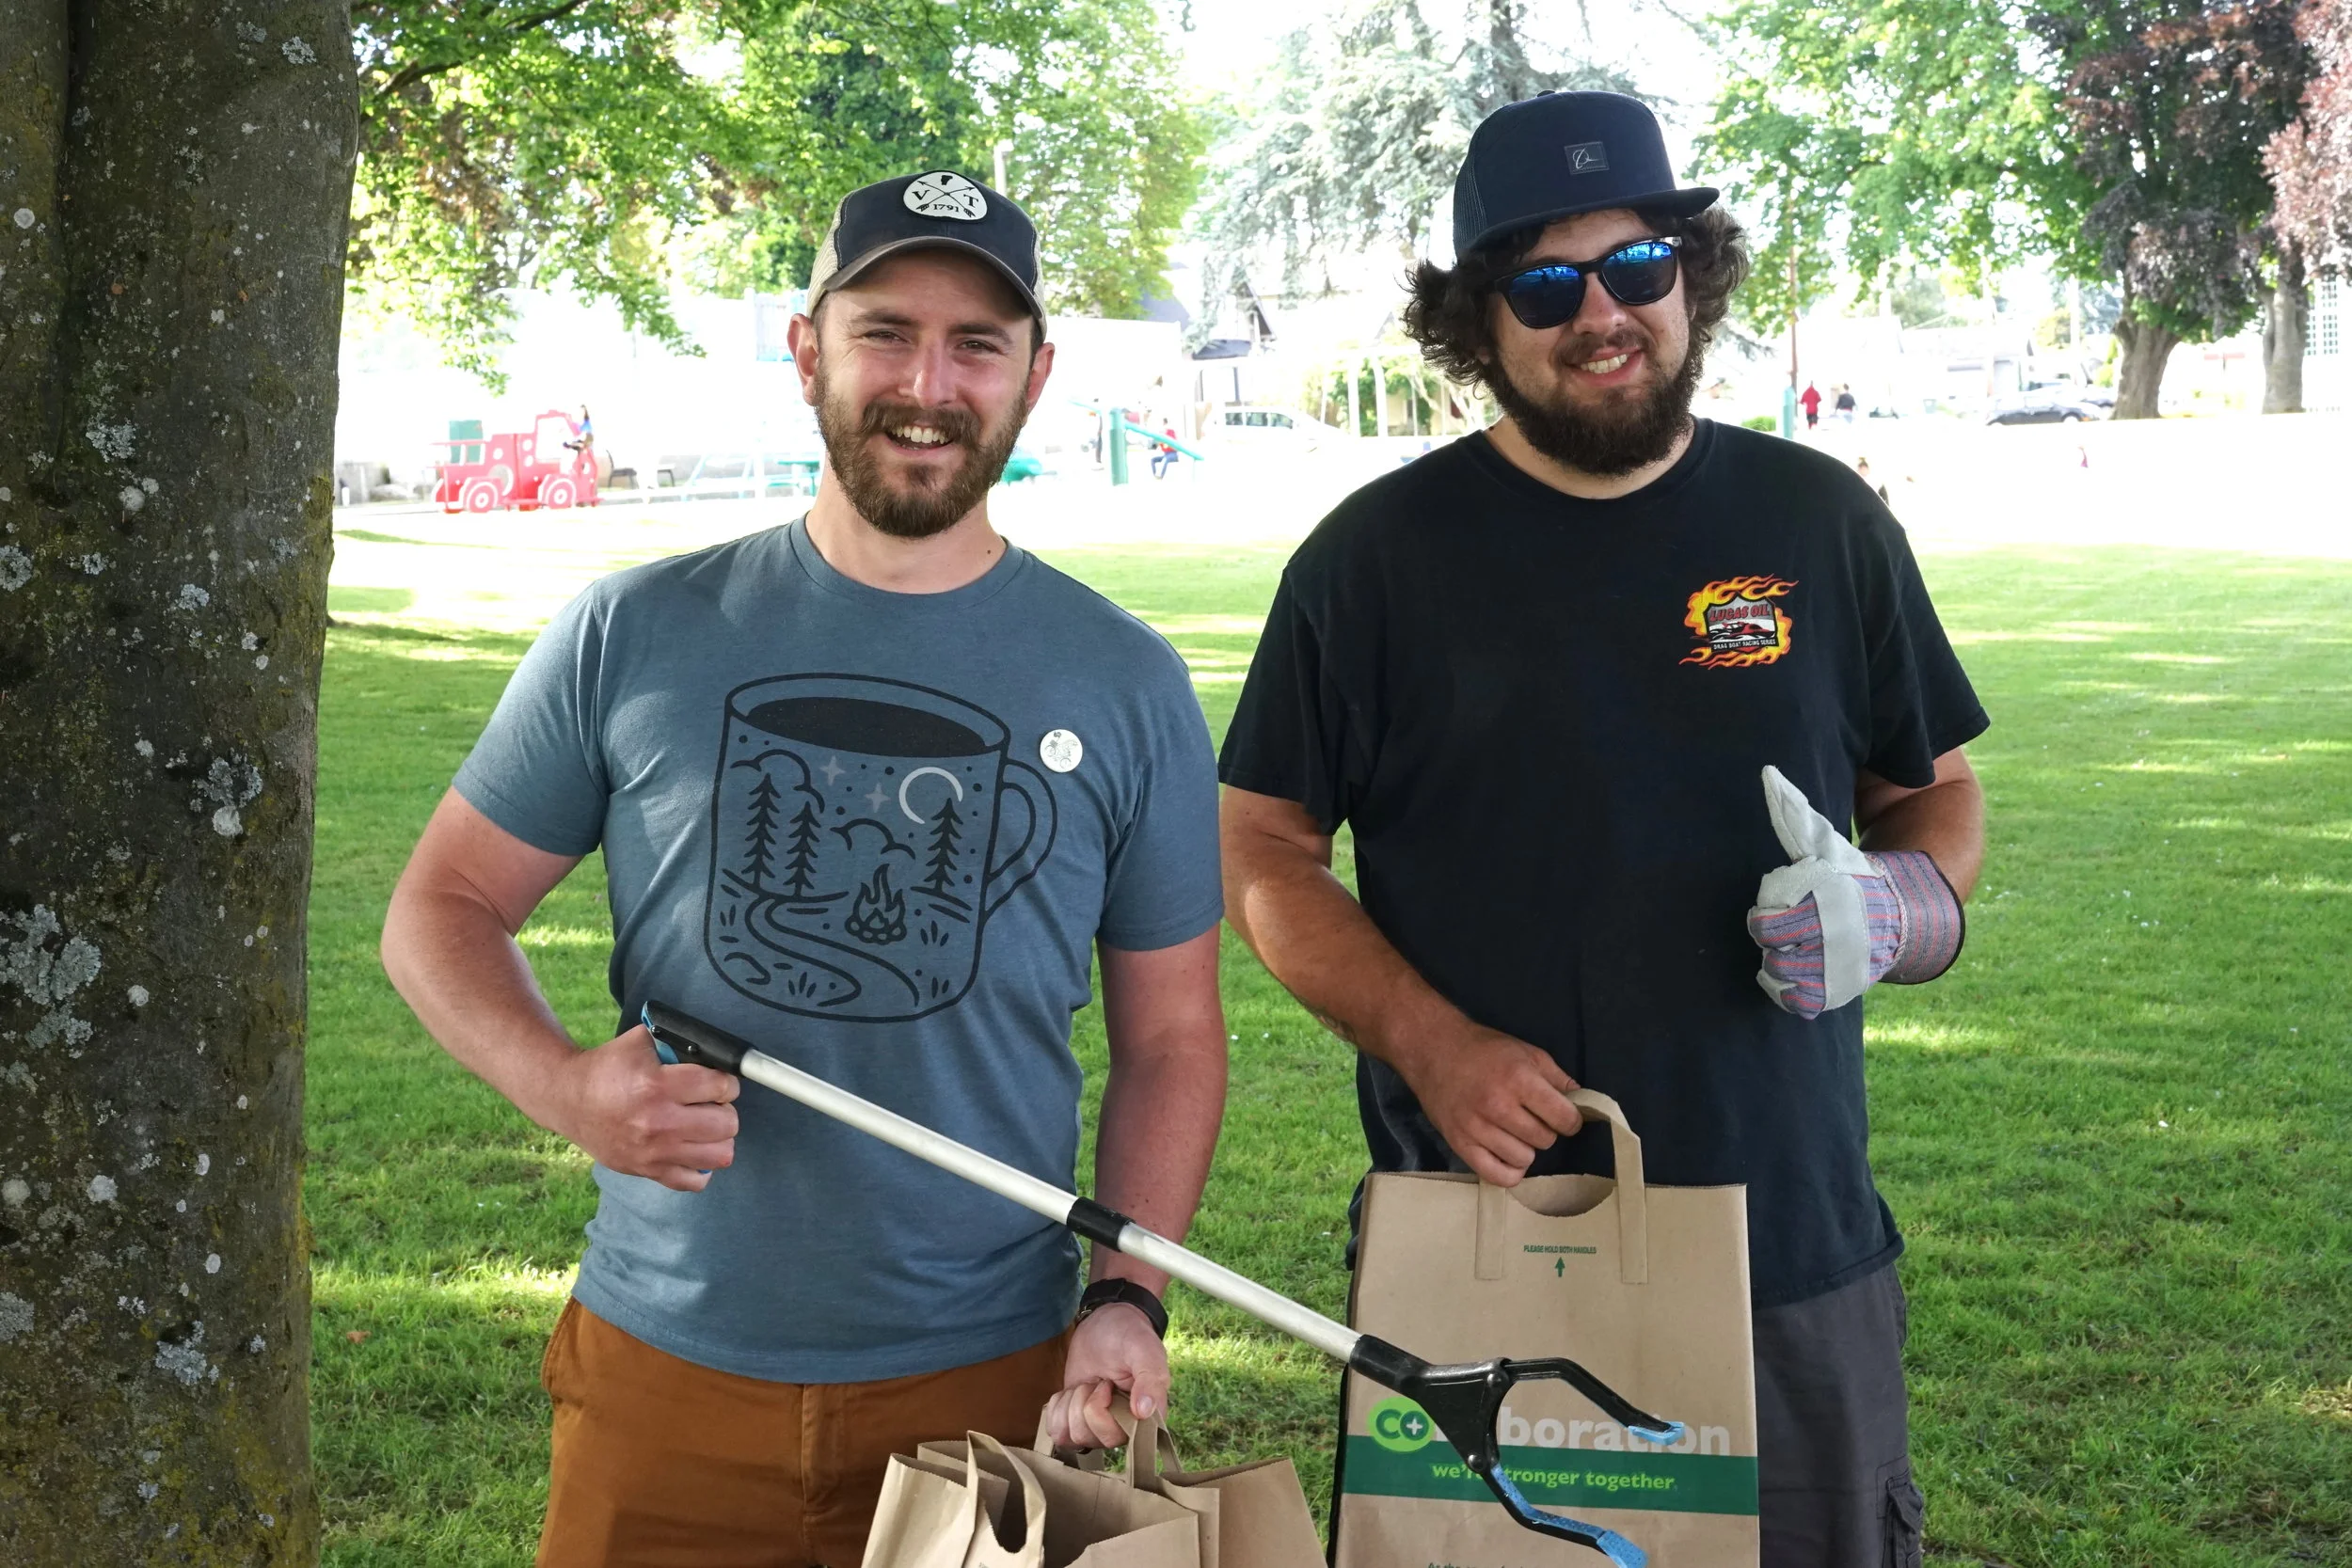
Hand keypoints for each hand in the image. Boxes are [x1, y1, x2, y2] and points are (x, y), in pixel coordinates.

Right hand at [552, 1024, 739, 1191]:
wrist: (567, 1099)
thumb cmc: (606, 1068)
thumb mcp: (640, 1042)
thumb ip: (677, 1043)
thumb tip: (714, 1051)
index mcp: (657, 1085)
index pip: (720, 1087)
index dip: (726, 1082)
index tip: (719, 1082)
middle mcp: (659, 1122)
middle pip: (727, 1123)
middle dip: (725, 1109)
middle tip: (711, 1104)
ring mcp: (654, 1152)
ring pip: (720, 1155)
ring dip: (719, 1138)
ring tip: (706, 1127)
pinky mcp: (647, 1171)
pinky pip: (694, 1182)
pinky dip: (701, 1168)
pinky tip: (693, 1150)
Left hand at [1042, 1302, 1167, 1449]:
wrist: (1105, 1324)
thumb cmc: (1129, 1336)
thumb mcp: (1144, 1350)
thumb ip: (1150, 1378)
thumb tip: (1145, 1412)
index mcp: (1144, 1419)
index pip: (1116, 1437)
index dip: (1102, 1411)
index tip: (1108, 1384)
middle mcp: (1122, 1430)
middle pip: (1088, 1438)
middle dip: (1084, 1402)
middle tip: (1099, 1381)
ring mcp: (1097, 1430)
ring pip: (1069, 1437)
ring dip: (1071, 1403)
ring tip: (1087, 1384)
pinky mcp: (1075, 1423)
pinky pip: (1056, 1432)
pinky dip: (1057, 1408)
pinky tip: (1071, 1391)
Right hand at [1391, 1018, 1580, 1186]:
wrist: (1434, 1049)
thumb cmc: (1485, 1049)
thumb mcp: (1527, 1052)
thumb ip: (1558, 1078)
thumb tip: (1583, 1103)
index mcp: (1519, 1080)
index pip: (1564, 1119)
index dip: (1571, 1119)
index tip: (1563, 1116)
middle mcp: (1498, 1106)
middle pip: (1545, 1140)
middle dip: (1546, 1130)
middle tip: (1532, 1118)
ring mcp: (1477, 1128)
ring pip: (1524, 1159)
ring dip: (1526, 1148)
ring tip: (1515, 1132)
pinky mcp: (1460, 1144)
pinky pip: (1496, 1176)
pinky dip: (1509, 1172)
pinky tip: (1508, 1156)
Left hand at [1748, 766, 1963, 1018]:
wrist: (1897, 916)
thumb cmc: (1849, 876)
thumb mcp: (1825, 844)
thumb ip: (1794, 814)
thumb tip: (1768, 773)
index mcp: (1823, 906)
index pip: (1765, 925)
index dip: (1765, 918)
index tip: (1776, 909)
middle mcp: (1830, 942)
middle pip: (1772, 953)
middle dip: (1774, 940)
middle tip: (1787, 929)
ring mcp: (1835, 970)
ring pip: (1781, 977)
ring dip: (1780, 964)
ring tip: (1794, 948)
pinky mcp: (1837, 993)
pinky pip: (1797, 1003)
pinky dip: (1790, 992)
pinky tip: (1795, 974)